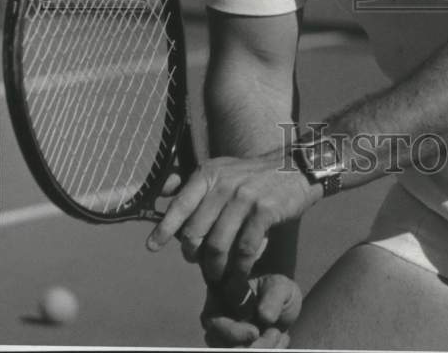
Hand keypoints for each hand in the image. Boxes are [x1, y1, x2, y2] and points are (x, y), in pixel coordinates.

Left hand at [146, 152, 320, 279]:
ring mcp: (245, 198)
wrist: (295, 168)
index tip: (151, 247)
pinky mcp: (265, 211)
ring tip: (218, 278)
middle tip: (199, 265)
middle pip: (196, 232)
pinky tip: (239, 276)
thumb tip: (162, 194)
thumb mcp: (222, 170)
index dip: (164, 229)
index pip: (180, 205)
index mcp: (209, 173)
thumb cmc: (253, 176)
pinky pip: (245, 250)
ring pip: (218, 246)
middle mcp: (224, 184)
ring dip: (215, 269)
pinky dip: (239, 269)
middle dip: (193, 255)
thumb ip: (193, 184)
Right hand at [201, 275, 301, 347]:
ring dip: (263, 349)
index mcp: (220, 300)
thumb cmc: (276, 290)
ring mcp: (226, 339)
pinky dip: (269, 351)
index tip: (255, 332)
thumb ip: (272, 298)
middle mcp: (218, 322)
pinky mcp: (238, 348)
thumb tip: (264, 316)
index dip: (233, 332)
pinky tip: (280, 340)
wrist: (284, 305)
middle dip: (254, 346)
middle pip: (224, 347)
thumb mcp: (279, 287)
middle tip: (275, 333)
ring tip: (278, 334)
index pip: (214, 323)